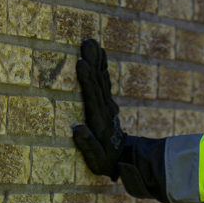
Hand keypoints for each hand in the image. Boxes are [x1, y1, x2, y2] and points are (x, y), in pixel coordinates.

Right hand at [73, 38, 126, 179]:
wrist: (126, 158)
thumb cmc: (106, 161)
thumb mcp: (96, 158)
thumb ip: (87, 144)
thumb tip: (77, 128)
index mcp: (100, 120)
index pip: (92, 97)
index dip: (87, 80)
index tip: (81, 63)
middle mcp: (105, 109)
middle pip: (98, 81)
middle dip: (92, 61)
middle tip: (87, 42)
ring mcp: (108, 104)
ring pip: (102, 77)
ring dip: (97, 59)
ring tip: (92, 42)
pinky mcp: (108, 102)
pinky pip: (104, 80)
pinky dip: (102, 66)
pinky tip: (100, 54)